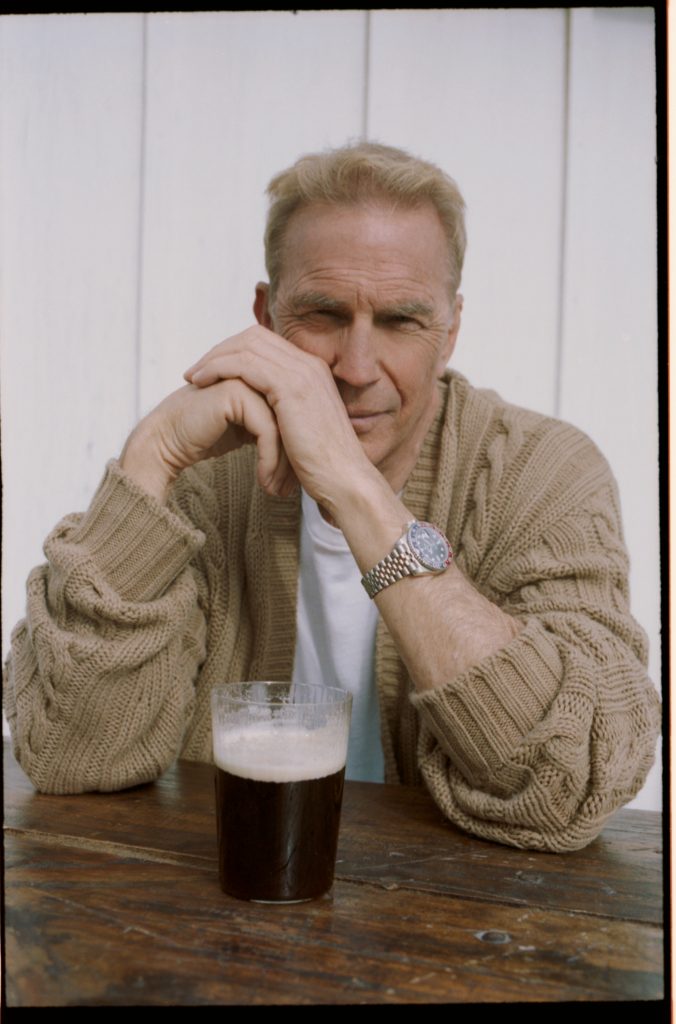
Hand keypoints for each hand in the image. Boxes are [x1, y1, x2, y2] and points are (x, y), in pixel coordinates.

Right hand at [120, 375, 295, 502]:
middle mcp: (256, 374)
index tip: (295, 482)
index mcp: (262, 378)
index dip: (296, 449)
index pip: (295, 415)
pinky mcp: (236, 393)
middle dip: (294, 459)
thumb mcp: (247, 430)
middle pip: (292, 419)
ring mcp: (245, 379)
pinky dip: (269, 460)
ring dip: (284, 464)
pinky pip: (267, 430)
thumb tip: (303, 447)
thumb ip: (271, 426)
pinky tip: (264, 481)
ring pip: (283, 426)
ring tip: (278, 490)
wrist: (166, 441)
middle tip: (291, 490)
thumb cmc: (202, 437)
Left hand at [184, 325, 374, 511]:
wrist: (345, 480)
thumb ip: (285, 412)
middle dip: (221, 350)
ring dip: (214, 358)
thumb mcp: (301, 429)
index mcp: (313, 371)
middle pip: (254, 337)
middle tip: (196, 370)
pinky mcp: (289, 387)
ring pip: (246, 346)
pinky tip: (201, 383)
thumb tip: (261, 414)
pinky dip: (218, 368)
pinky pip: (244, 364)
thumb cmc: (322, 466)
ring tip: (192, 377)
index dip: (235, 353)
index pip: (267, 344)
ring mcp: (301, 373)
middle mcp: (309, 365)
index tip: (212, 371)